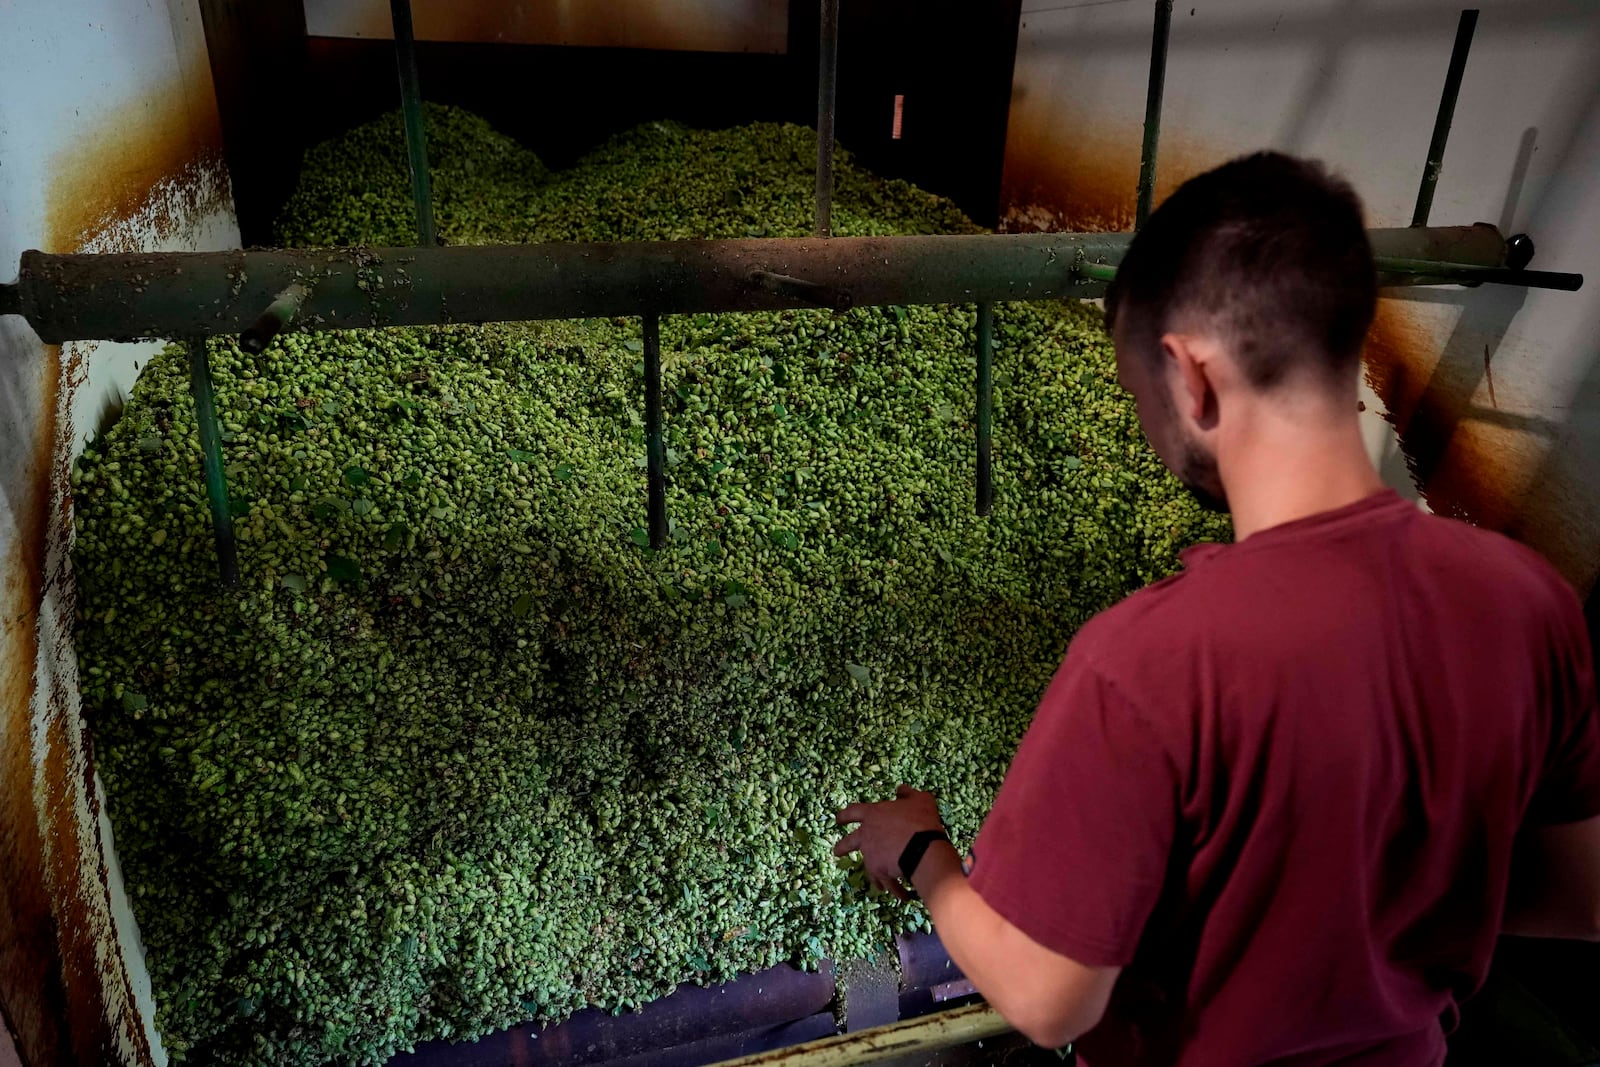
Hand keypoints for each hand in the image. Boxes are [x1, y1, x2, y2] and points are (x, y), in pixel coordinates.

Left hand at [834, 785, 944, 899]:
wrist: (921, 847)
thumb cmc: (919, 820)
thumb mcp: (919, 800)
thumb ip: (908, 794)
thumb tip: (900, 789)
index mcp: (873, 815)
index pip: (853, 811)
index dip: (845, 815)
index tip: (837, 819)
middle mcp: (866, 835)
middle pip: (849, 842)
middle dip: (842, 847)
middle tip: (837, 852)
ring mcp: (870, 855)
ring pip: (868, 867)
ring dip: (875, 877)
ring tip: (881, 886)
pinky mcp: (879, 872)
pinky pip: (885, 882)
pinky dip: (893, 889)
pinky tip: (900, 895)